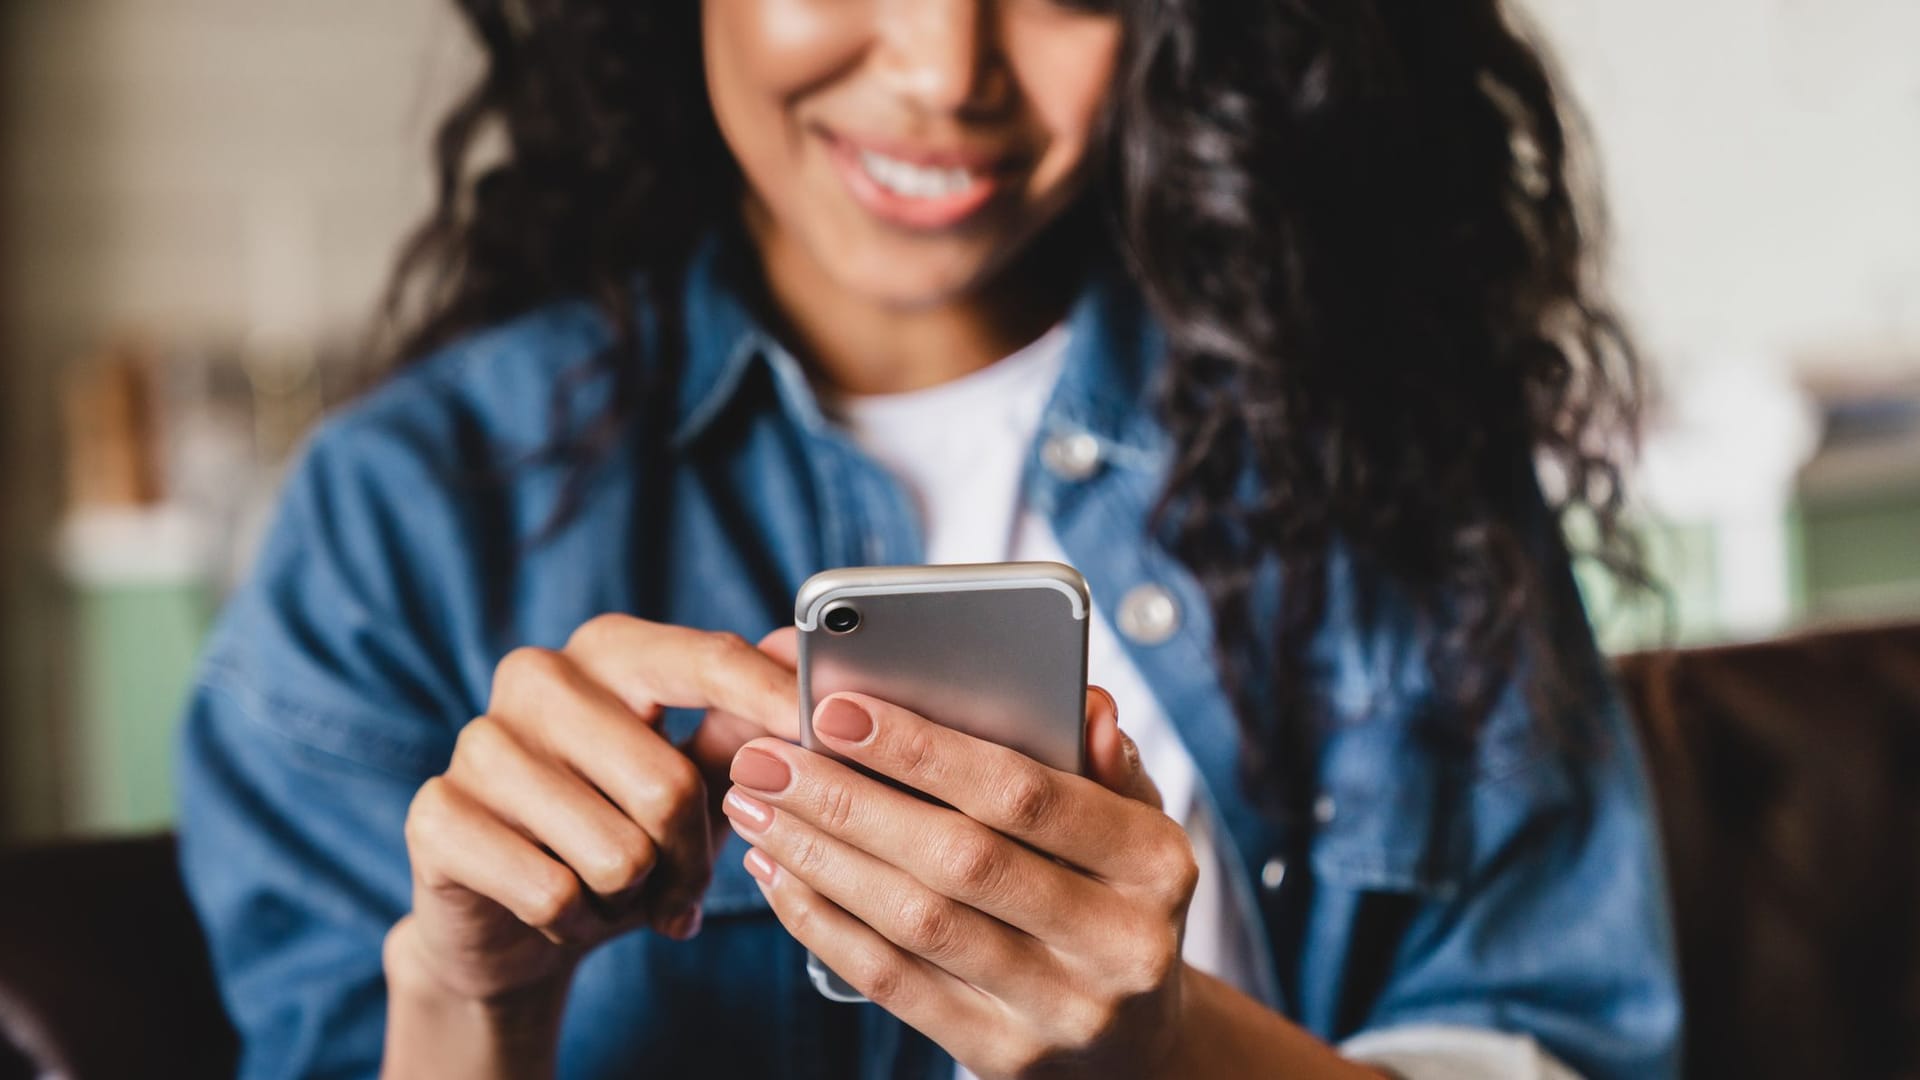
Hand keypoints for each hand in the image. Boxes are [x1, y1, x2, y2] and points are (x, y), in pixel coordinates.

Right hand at [388, 617, 797, 1003]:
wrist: (508, 922)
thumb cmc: (618, 833)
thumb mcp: (693, 781)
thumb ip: (744, 725)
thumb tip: (801, 655)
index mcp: (609, 650)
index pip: (705, 660)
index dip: (769, 700)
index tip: (820, 732)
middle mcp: (537, 677)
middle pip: (669, 785)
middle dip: (692, 860)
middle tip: (681, 888)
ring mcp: (478, 742)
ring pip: (616, 852)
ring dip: (632, 898)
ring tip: (613, 892)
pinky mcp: (436, 815)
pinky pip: (552, 893)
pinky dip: (576, 923)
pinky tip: (562, 912)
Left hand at [722, 687, 1199, 1078]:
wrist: (1138, 1046)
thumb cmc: (1115, 897)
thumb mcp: (1135, 824)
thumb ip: (1102, 761)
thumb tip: (1084, 703)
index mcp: (1155, 863)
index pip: (1027, 794)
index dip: (925, 751)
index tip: (836, 709)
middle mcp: (1119, 942)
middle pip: (959, 860)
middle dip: (848, 801)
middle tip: (766, 759)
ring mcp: (1060, 1010)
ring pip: (916, 924)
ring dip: (820, 859)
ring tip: (756, 809)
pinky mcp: (1002, 1057)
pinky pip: (894, 983)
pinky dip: (824, 924)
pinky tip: (780, 875)